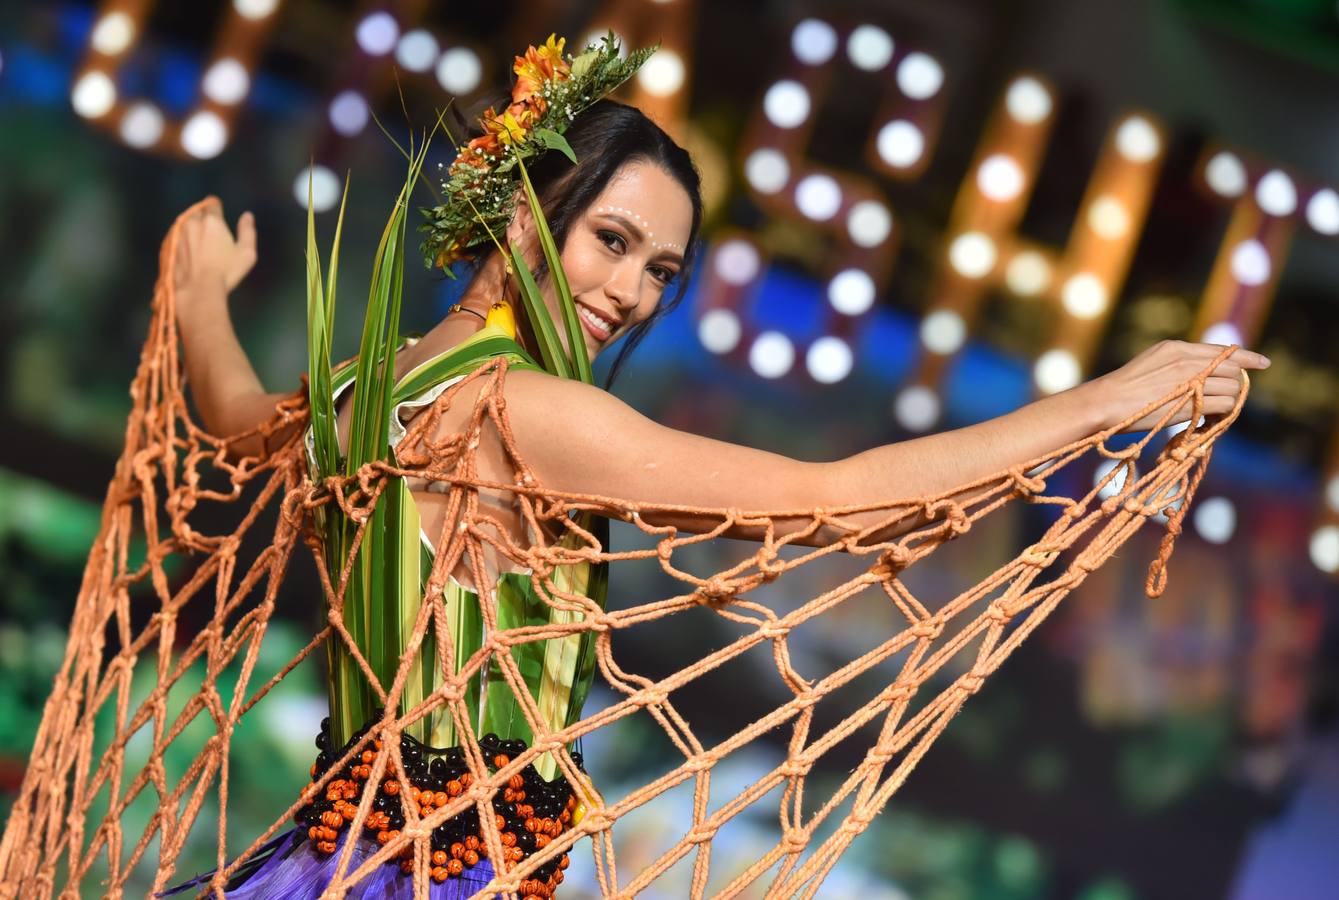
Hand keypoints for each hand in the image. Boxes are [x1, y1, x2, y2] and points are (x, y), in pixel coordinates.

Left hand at [171, 197, 257, 297]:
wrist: (198, 289)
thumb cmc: (226, 272)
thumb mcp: (247, 253)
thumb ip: (247, 231)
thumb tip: (247, 216)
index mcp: (212, 221)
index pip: (212, 203)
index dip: (216, 208)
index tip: (219, 214)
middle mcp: (192, 222)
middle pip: (197, 211)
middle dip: (204, 217)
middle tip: (211, 231)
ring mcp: (178, 233)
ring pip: (186, 223)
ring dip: (193, 228)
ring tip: (200, 242)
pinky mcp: (169, 246)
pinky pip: (177, 235)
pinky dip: (183, 239)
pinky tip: (190, 251)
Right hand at [1085, 340, 1269, 433]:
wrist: (1104, 403)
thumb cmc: (1121, 390)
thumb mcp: (1150, 365)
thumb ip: (1177, 364)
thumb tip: (1202, 373)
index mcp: (1176, 348)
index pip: (1223, 351)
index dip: (1246, 357)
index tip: (1262, 362)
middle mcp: (1187, 361)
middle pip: (1232, 370)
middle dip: (1235, 385)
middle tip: (1225, 399)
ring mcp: (1190, 381)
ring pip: (1232, 389)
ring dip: (1229, 402)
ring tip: (1213, 413)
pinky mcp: (1191, 403)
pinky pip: (1224, 406)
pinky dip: (1223, 415)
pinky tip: (1211, 421)